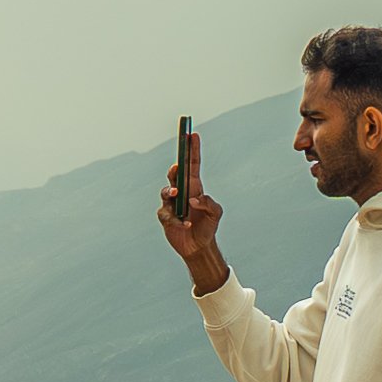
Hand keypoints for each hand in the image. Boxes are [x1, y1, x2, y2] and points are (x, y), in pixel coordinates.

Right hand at [153, 122, 224, 290]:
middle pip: (175, 175)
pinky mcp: (165, 217)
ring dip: (171, 192)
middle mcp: (181, 192)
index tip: (192, 134)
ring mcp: (172, 204)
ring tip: (177, 196)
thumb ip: (209, 204)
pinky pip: (166, 214)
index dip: (192, 150)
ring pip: (166, 192)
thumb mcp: (215, 214)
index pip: (192, 164)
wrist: (198, 246)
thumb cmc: (207, 227)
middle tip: (178, 166)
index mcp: (194, 187)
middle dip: (175, 168)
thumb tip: (194, 199)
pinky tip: (185, 224)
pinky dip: (176, 219)